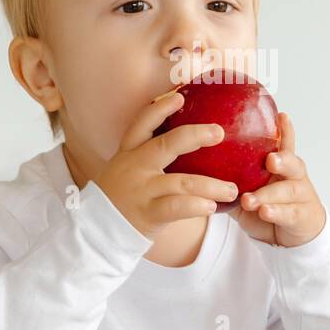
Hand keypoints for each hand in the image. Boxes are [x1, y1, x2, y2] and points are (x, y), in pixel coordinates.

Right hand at [94, 91, 239, 239]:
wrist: (97, 231)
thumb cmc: (120, 198)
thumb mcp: (125, 170)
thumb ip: (147, 156)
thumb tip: (183, 141)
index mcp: (128, 153)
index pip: (143, 124)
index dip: (160, 109)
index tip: (179, 97)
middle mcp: (134, 167)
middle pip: (167, 144)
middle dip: (196, 135)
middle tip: (219, 132)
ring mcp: (142, 190)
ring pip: (183, 181)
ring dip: (212, 185)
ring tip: (232, 189)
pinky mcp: (148, 213)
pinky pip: (178, 207)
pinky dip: (197, 205)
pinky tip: (212, 207)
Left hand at [227, 112, 326, 247]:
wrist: (290, 236)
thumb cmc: (267, 206)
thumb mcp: (248, 189)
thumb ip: (231, 178)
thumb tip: (196, 164)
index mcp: (282, 165)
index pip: (285, 144)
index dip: (285, 130)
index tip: (281, 116)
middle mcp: (295, 176)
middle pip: (293, 163)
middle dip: (282, 160)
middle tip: (269, 160)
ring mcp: (301, 196)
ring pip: (288, 190)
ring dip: (268, 193)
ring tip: (250, 199)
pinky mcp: (302, 216)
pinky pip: (289, 213)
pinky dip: (275, 212)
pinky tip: (264, 211)